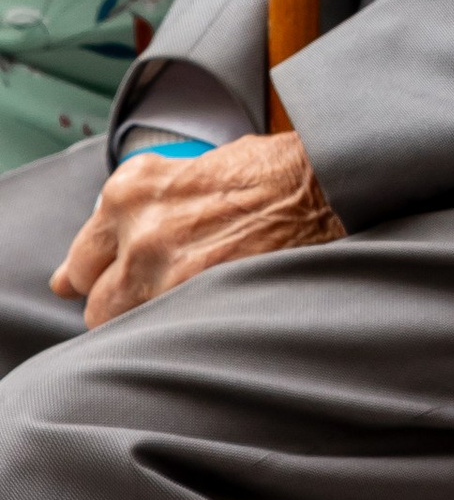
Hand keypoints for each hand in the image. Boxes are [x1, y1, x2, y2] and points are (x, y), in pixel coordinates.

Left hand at [52, 130, 342, 326]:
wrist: (325, 184)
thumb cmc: (274, 171)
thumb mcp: (199, 165)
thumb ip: (155, 201)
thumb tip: (126, 229)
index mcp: (132, 188)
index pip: (83, 252)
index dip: (91, 270)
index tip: (95, 280)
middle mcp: (136, 228)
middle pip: (89, 291)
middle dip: (109, 295)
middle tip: (137, 296)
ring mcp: (162, 270)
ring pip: (116, 320)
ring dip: (138, 317)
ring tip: (169, 310)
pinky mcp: (192, 301)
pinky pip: (158, 333)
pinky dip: (171, 331)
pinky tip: (191, 322)